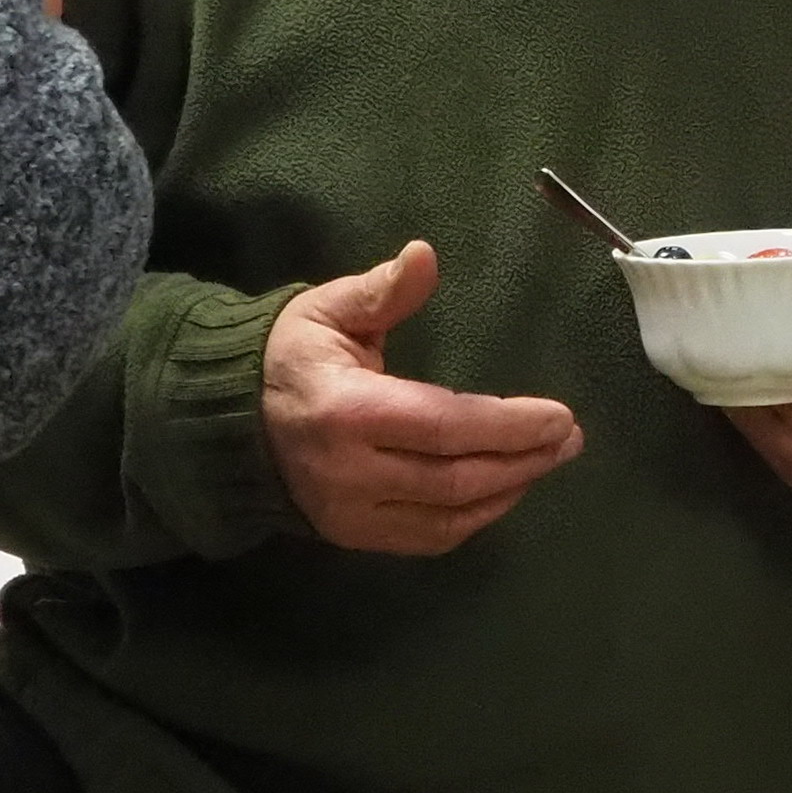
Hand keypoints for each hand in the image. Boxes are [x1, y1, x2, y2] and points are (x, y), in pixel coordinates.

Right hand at [264, 243, 583, 554]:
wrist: (222, 422)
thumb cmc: (288, 355)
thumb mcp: (327, 310)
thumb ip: (381, 290)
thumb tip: (424, 255)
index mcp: (347, 412)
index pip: (446, 427)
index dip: (509, 426)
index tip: (560, 416)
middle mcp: (349, 473)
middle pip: (456, 479)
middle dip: (524, 460)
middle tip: (569, 438)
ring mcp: (348, 513)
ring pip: (448, 517)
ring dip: (509, 490)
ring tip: (550, 458)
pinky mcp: (351, 536)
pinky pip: (427, 538)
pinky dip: (474, 518)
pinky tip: (505, 489)